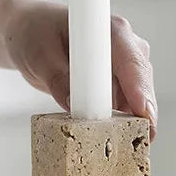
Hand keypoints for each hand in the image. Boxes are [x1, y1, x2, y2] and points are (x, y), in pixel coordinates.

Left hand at [6, 0, 156, 139]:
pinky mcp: (121, 84)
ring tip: (115, 147)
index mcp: (110, 29)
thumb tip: (73, 103)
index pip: (132, 60)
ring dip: (128, 123)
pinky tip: (108, 139)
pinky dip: (119, 124)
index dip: (139, 88)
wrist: (32, 33)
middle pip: (141, 84)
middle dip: (139, 114)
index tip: (143, 113)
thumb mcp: (39, 56)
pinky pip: (127, 107)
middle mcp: (126, 45)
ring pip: (138, 100)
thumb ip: (58, 78)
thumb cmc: (36, 35)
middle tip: (134, 145)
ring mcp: (126, 66)